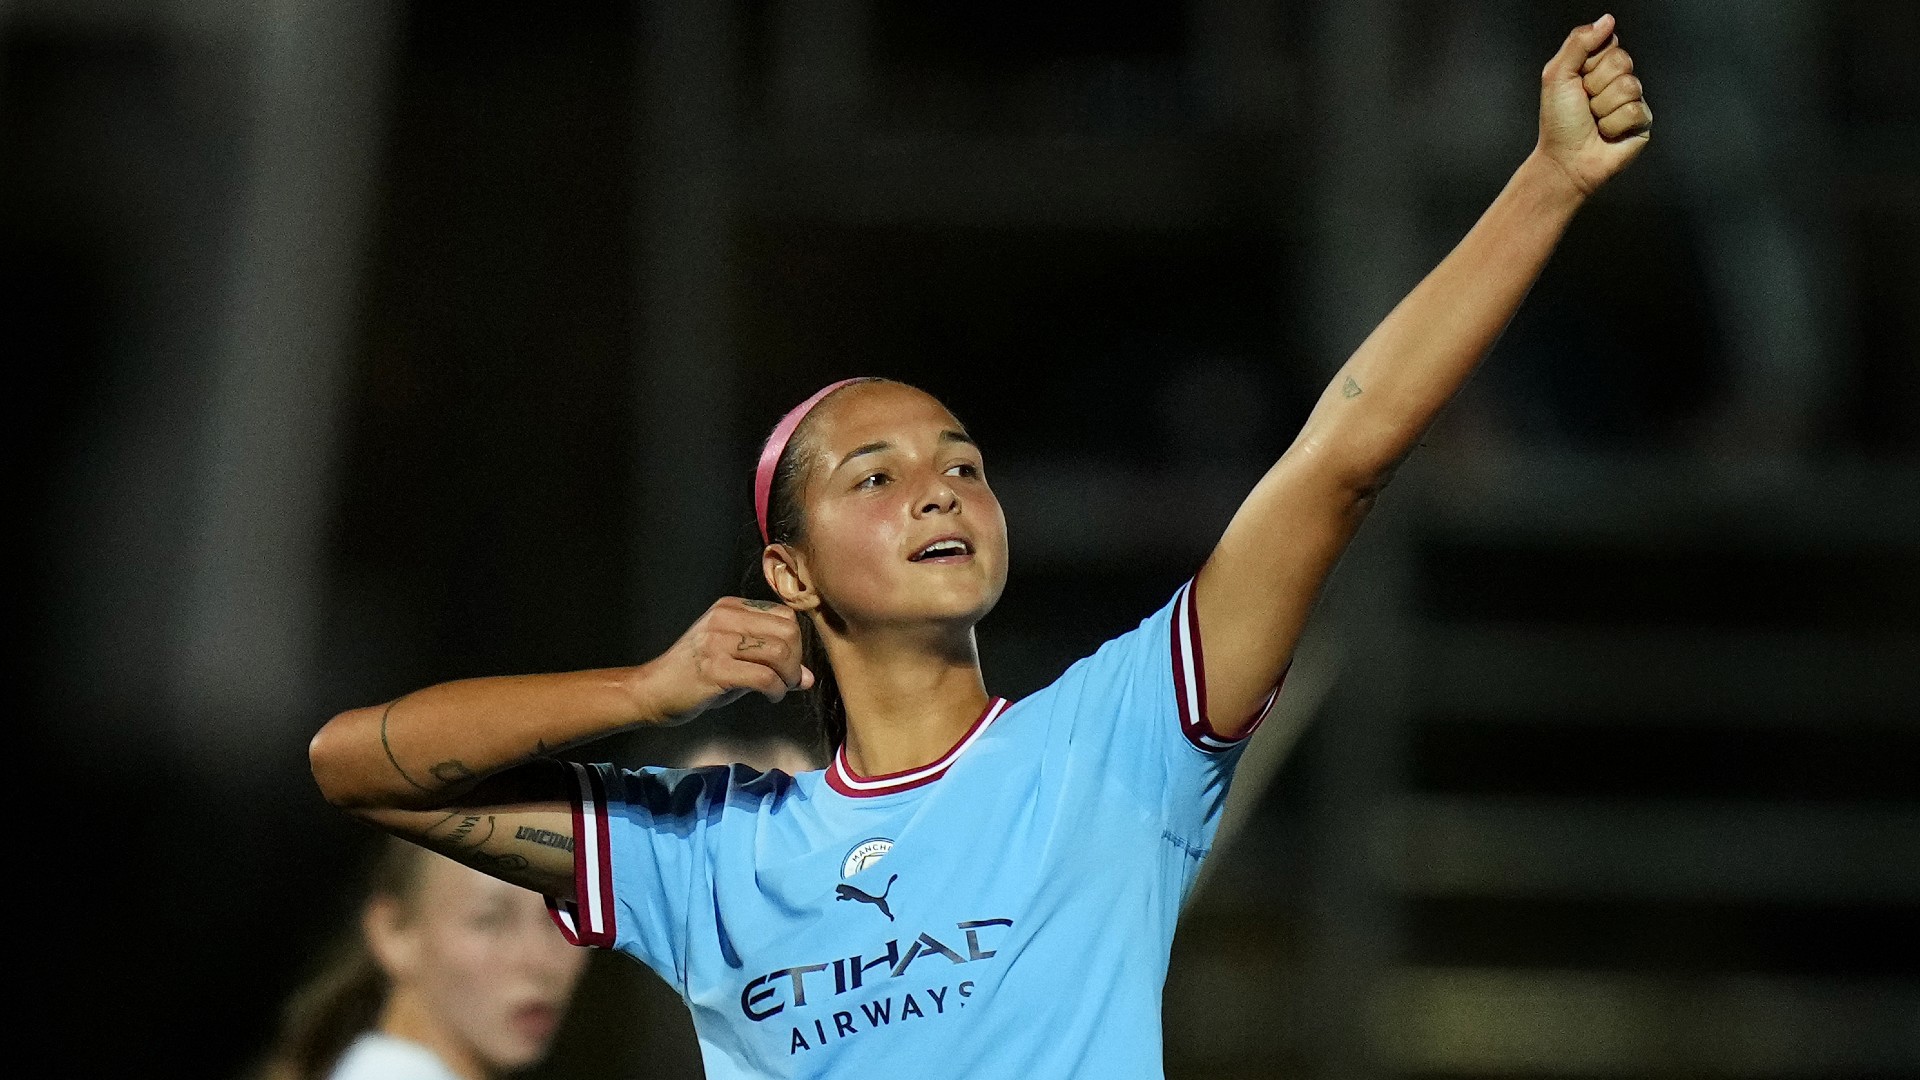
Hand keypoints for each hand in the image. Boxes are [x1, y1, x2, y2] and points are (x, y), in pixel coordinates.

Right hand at [645, 597, 814, 721]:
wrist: (653, 690)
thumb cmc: (693, 675)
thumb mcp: (732, 657)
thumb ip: (768, 660)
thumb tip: (806, 677)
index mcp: (730, 608)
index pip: (785, 616)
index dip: (796, 643)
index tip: (789, 665)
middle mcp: (724, 618)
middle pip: (788, 630)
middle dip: (796, 660)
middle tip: (788, 679)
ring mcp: (717, 642)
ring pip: (779, 651)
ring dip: (788, 676)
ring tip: (779, 688)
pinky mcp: (714, 668)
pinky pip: (764, 676)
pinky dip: (776, 689)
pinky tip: (770, 695)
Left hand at [1536, 14, 1651, 197]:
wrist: (1565, 161)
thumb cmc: (1559, 122)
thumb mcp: (1557, 75)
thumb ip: (1579, 42)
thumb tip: (1607, 20)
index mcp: (1598, 67)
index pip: (1609, 43)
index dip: (1590, 63)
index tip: (1577, 81)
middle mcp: (1617, 80)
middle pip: (1622, 61)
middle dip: (1596, 85)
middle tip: (1585, 104)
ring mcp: (1632, 100)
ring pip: (1628, 86)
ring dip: (1602, 108)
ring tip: (1594, 121)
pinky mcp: (1642, 121)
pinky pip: (1634, 110)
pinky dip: (1613, 125)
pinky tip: (1606, 134)